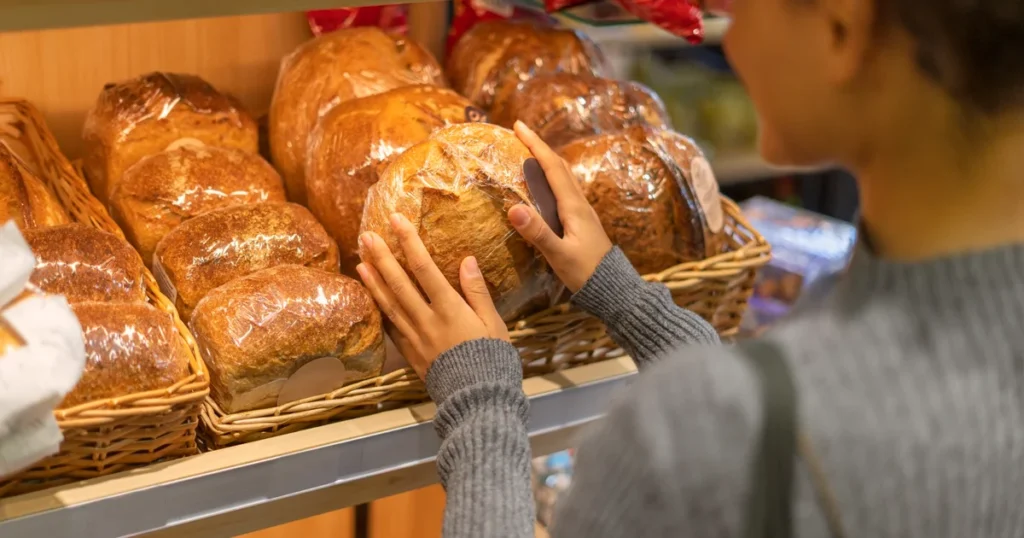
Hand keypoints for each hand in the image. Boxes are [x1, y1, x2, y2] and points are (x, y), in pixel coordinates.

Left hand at [356, 214, 509, 380]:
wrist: (476, 398)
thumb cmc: (491, 358)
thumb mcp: (494, 323)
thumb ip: (477, 291)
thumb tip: (467, 259)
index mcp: (449, 309)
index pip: (423, 268)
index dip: (409, 242)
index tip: (396, 220)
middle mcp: (426, 319)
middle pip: (398, 283)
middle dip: (381, 257)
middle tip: (366, 236)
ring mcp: (414, 337)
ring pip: (388, 303)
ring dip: (373, 281)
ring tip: (360, 261)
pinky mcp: (409, 352)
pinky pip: (389, 326)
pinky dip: (379, 308)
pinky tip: (371, 296)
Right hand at [511, 121, 612, 292]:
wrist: (613, 288)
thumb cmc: (586, 273)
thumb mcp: (559, 255)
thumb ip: (538, 233)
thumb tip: (513, 208)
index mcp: (573, 207)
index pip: (552, 168)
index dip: (535, 145)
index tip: (518, 126)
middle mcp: (579, 203)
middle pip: (559, 166)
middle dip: (539, 147)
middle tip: (519, 132)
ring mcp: (582, 211)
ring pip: (564, 177)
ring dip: (546, 160)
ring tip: (529, 151)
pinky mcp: (581, 221)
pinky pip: (564, 189)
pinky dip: (551, 177)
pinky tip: (544, 184)